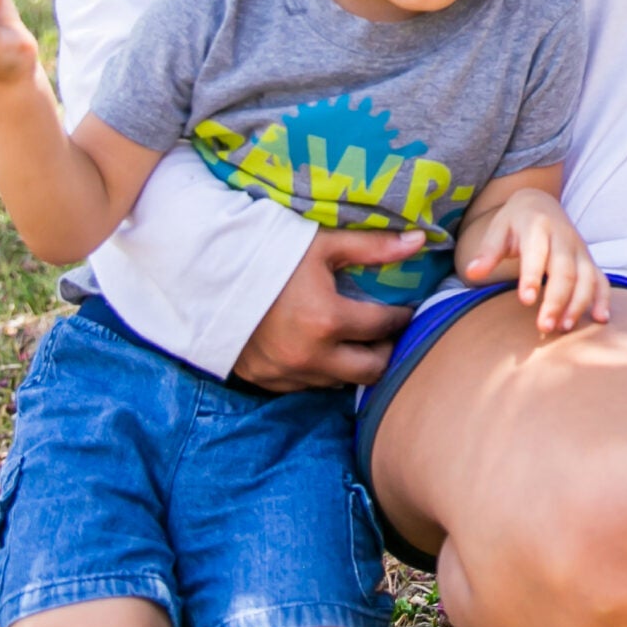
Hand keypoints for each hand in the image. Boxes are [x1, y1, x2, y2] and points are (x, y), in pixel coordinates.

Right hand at [230, 226, 426, 390]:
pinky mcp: (267, 381)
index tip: (408, 309)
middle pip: (372, 369)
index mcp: (327, 320)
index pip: (385, 327)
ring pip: (341, 381)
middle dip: (386, 350)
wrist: (205, 275)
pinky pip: (308, 385)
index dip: (403, 317)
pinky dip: (322, 371)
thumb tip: (422, 241)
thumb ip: (373, 246)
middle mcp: (310, 356)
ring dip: (354, 364)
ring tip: (358, 340)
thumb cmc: (268, 253)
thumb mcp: (321, 244)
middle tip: (388, 332)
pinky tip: (323, 350)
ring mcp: (286, 373)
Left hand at [457, 189, 610, 334]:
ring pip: (586, 277)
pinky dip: (603, 299)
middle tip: (544, 327)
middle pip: (565, 271)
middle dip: (557, 300)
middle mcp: (563, 238)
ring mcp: (580, 250)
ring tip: (564, 327)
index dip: (532, 277)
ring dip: (578, 304)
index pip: (537, 254)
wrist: (541, 202)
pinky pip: (601, 279)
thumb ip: (487, 252)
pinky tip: (599, 319)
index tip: (526, 301)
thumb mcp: (498, 228)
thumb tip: (471, 273)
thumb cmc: (516, 221)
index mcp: (538, 227)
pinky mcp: (589, 260)